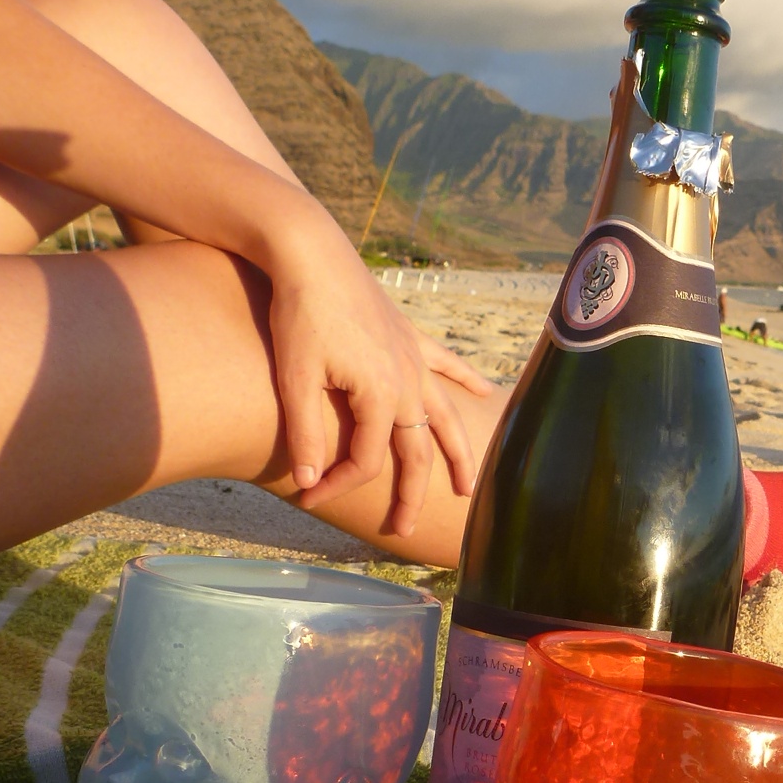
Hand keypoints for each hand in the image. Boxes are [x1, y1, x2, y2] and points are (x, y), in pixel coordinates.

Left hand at [265, 220, 493, 533]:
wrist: (310, 252)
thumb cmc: (298, 313)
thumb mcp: (295, 377)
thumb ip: (305, 433)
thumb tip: (310, 484)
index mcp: (380, 394)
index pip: (369, 460)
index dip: (340, 484)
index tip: (310, 496)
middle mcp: (408, 381)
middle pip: (419, 451)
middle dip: (412, 494)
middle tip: (402, 530)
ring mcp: (414, 358)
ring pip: (446, 416)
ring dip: (459, 453)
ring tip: (470, 487)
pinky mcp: (410, 336)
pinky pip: (448, 366)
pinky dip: (467, 381)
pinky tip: (488, 393)